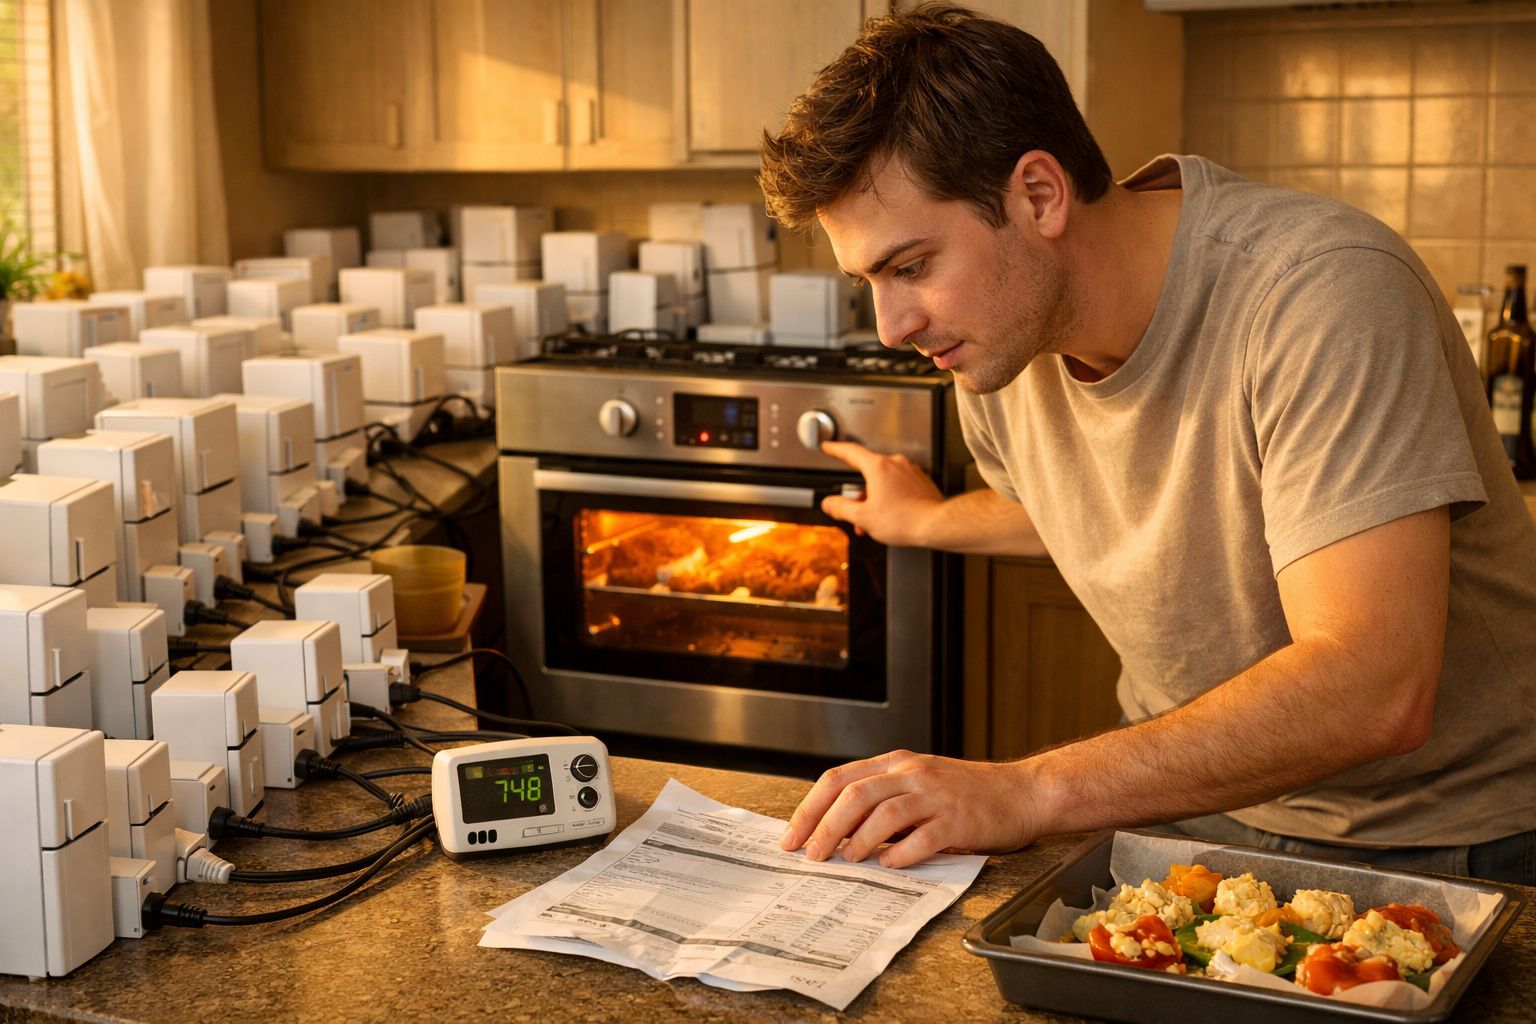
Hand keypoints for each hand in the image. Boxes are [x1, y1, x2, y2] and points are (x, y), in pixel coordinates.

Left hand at [779, 750, 1040, 868]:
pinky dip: (901, 853)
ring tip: (845, 860)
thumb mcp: (920, 783)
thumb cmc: (969, 793)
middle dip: (824, 826)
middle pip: (854, 794)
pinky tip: (890, 865)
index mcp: (897, 763)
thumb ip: (884, 800)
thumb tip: (837, 832)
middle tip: (810, 854)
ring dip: (858, 839)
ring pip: (883, 812)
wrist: (1024, 792)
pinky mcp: (959, 819)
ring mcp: (936, 794)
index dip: (811, 808)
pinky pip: (923, 836)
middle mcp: (913, 773)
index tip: (792, 836)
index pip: (840, 778)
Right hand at [818, 440, 944, 547]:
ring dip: (876, 499)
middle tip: (856, 513)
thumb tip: (830, 503)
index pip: (851, 452)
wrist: (936, 525)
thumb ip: (841, 508)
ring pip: (885, 482)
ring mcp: (911, 471)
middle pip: (868, 474)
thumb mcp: (862, 517)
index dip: (836, 449)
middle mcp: (896, 464)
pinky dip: (892, 498)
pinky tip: (893, 516)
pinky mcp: (921, 481)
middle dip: (860, 495)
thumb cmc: (904, 520)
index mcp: (878, 467)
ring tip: (876, 521)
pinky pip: (899, 485)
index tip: (829, 447)